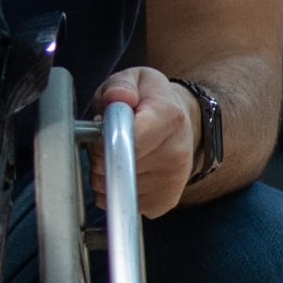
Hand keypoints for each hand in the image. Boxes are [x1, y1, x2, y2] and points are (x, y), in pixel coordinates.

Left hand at [92, 67, 198, 217]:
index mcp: (169, 118)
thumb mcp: (136, 79)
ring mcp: (172, 181)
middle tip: (104, 141)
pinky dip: (115, 191)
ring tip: (116, 155)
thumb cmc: (152, 101)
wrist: (184, 124)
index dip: (102, 138)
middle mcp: (176, 153)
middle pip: (118, 166)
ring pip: (117, 189)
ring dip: (104, 175)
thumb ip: (120, 85)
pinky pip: (124, 203)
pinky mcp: (166, 201)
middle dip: (99, 156)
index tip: (99, 130)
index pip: (128, 139)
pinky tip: (124, 172)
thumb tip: (116, 98)